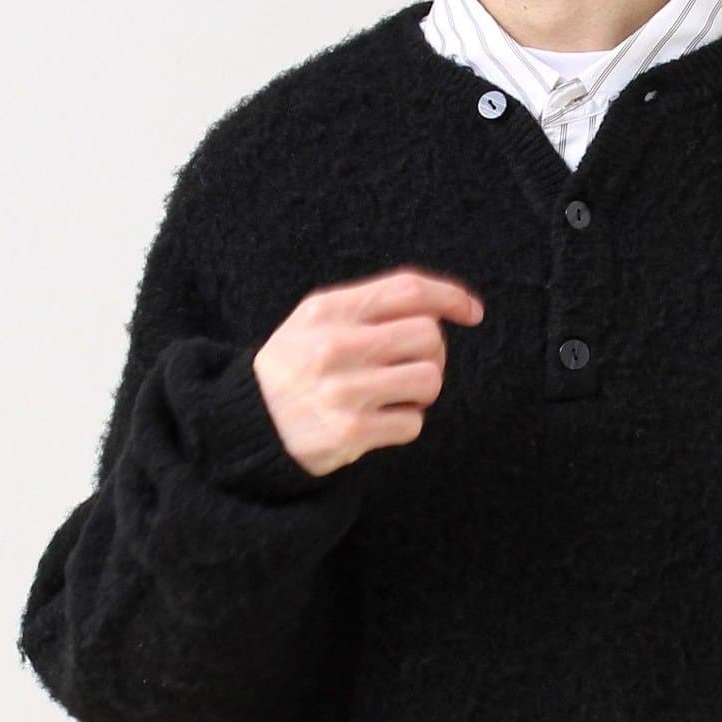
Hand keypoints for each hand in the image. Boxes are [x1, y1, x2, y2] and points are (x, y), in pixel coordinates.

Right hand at [252, 266, 485, 478]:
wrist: (249, 424)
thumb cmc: (296, 367)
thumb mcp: (316, 321)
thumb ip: (370, 306)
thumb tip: (444, 306)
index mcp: (329, 310)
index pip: (407, 289)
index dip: (450, 297)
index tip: (472, 312)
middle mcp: (336, 346)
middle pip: (428, 336)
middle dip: (432, 353)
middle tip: (412, 365)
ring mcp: (344, 391)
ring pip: (429, 380)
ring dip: (422, 391)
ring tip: (394, 395)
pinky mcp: (351, 432)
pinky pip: (414, 424)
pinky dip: (405, 423)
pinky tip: (379, 420)